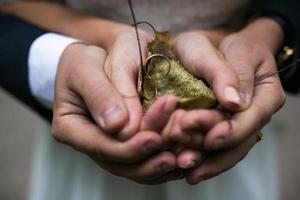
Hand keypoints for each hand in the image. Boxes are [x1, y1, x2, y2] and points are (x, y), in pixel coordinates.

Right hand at [52, 43, 179, 183]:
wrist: (103, 54)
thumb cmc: (90, 56)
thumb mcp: (86, 65)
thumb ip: (100, 94)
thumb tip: (117, 126)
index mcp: (70, 127)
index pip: (100, 146)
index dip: (128, 148)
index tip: (153, 138)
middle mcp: (91, 142)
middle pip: (122, 161)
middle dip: (152, 152)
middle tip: (178, 137)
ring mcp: (110, 145)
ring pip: (138, 165)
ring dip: (163, 158)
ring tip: (187, 149)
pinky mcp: (128, 142)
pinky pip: (148, 157)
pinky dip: (166, 154)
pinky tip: (184, 148)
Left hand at [169, 18, 285, 183]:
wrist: (212, 48)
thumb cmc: (222, 45)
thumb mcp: (225, 49)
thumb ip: (228, 73)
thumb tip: (234, 103)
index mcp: (266, 94)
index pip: (250, 118)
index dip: (230, 131)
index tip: (208, 137)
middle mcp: (255, 114)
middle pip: (238, 140)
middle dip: (210, 148)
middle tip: (184, 154)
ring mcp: (238, 124)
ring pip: (227, 150)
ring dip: (204, 160)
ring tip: (182, 166)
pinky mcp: (221, 129)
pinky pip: (214, 148)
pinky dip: (200, 157)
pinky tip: (185, 168)